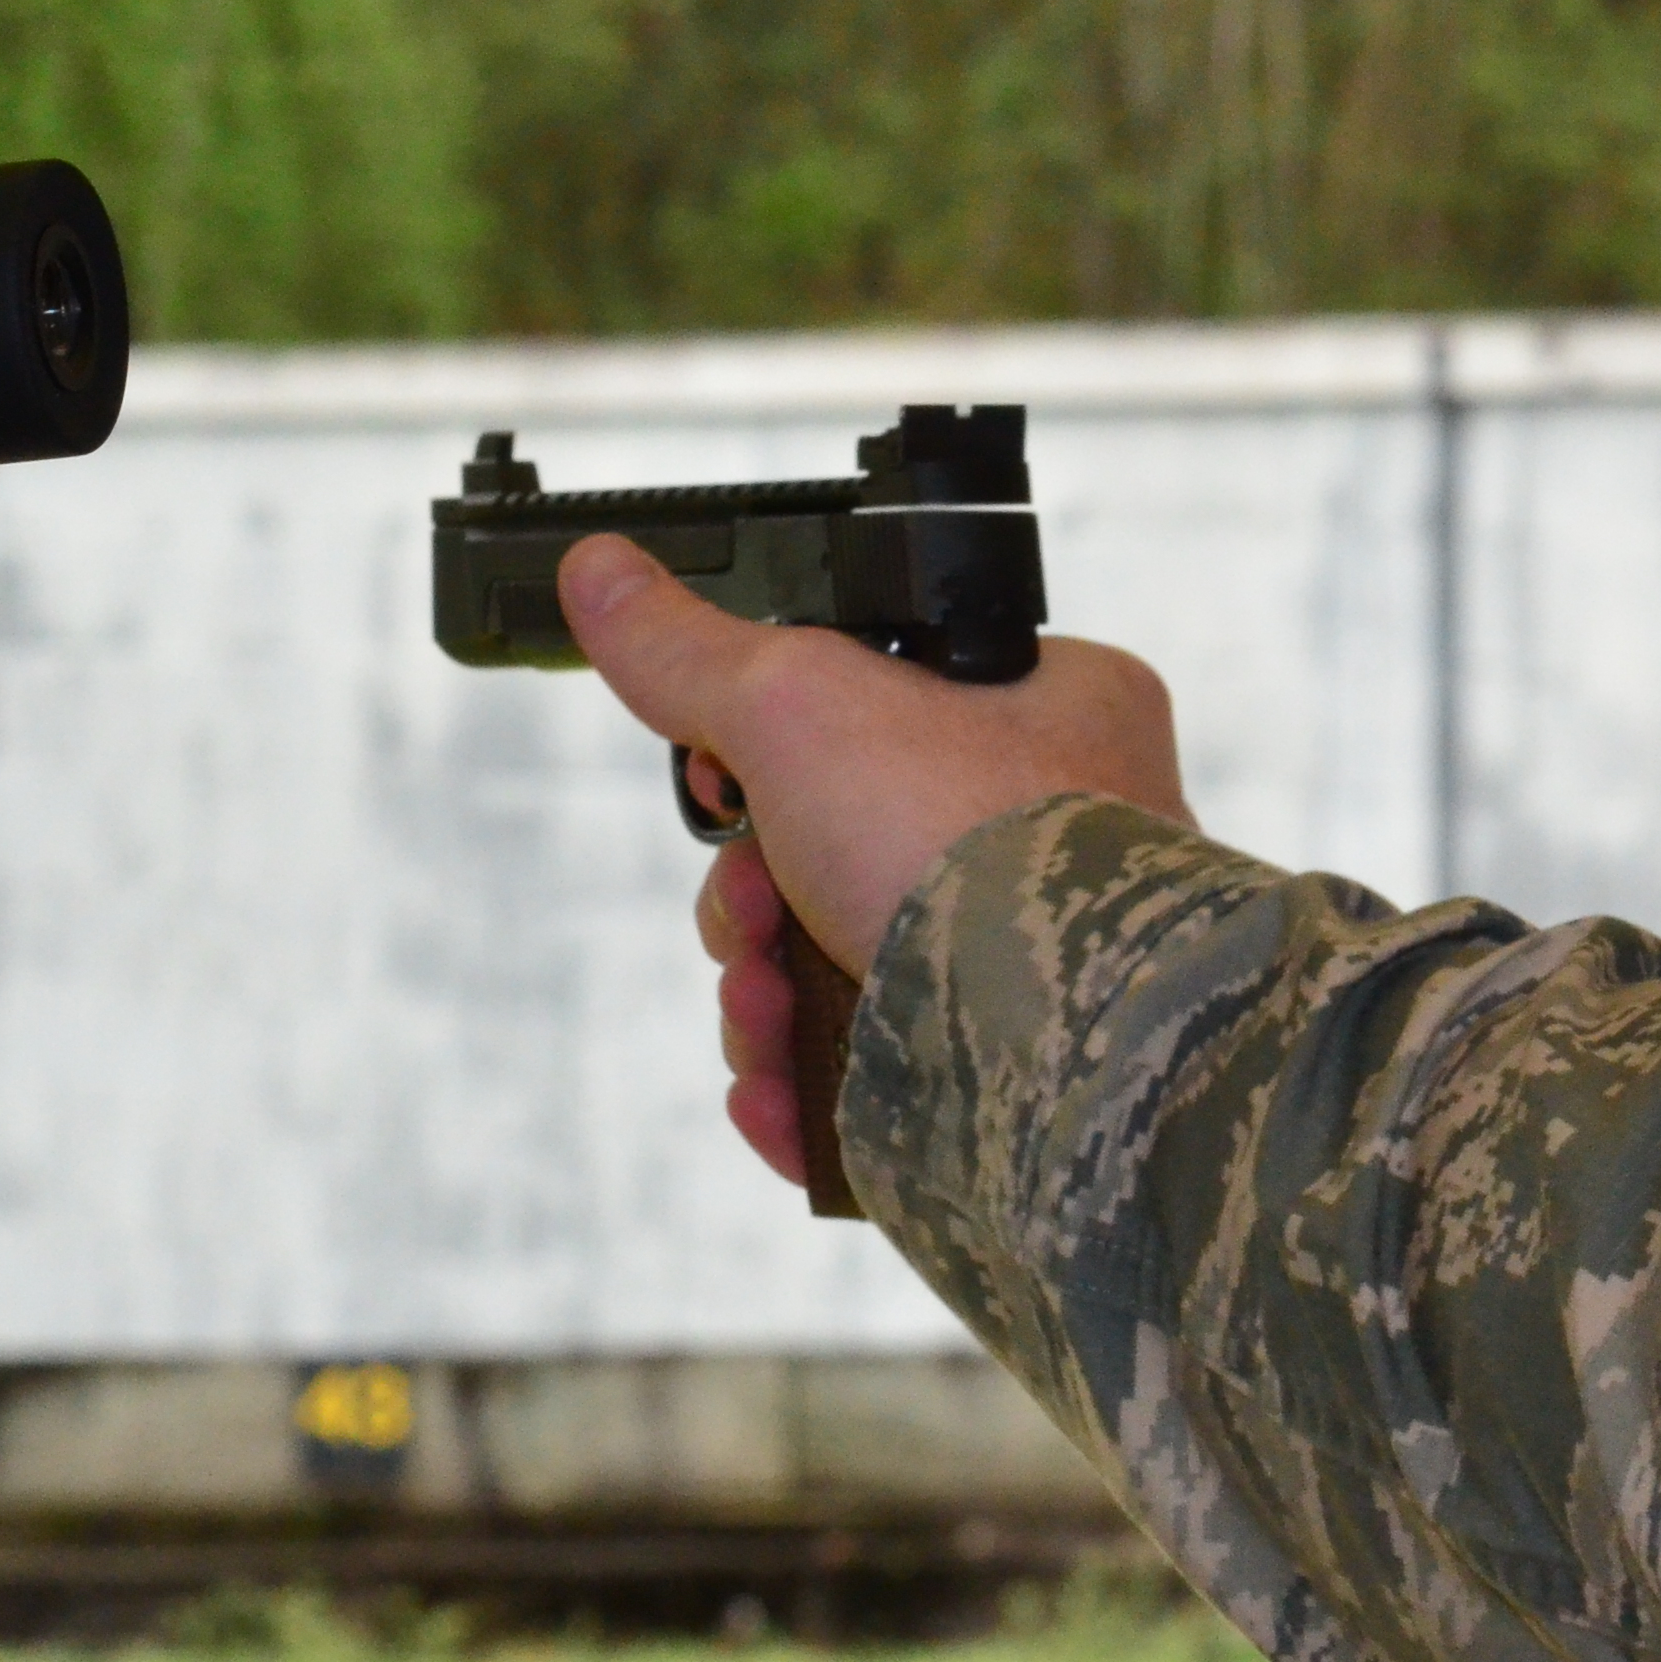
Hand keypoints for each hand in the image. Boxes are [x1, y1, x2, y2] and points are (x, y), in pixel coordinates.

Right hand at [561, 536, 1191, 1179]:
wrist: (1060, 1040)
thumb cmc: (973, 845)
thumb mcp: (802, 703)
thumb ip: (695, 650)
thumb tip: (600, 571)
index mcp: (1054, 711)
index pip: (880, 709)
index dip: (776, 751)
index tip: (727, 783)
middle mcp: (1059, 835)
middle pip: (839, 852)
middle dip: (750, 901)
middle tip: (748, 913)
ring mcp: (1032, 961)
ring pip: (842, 968)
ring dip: (760, 995)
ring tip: (762, 1009)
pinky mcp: (1001, 1071)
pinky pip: (872, 1075)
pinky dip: (801, 1085)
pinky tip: (775, 1090)